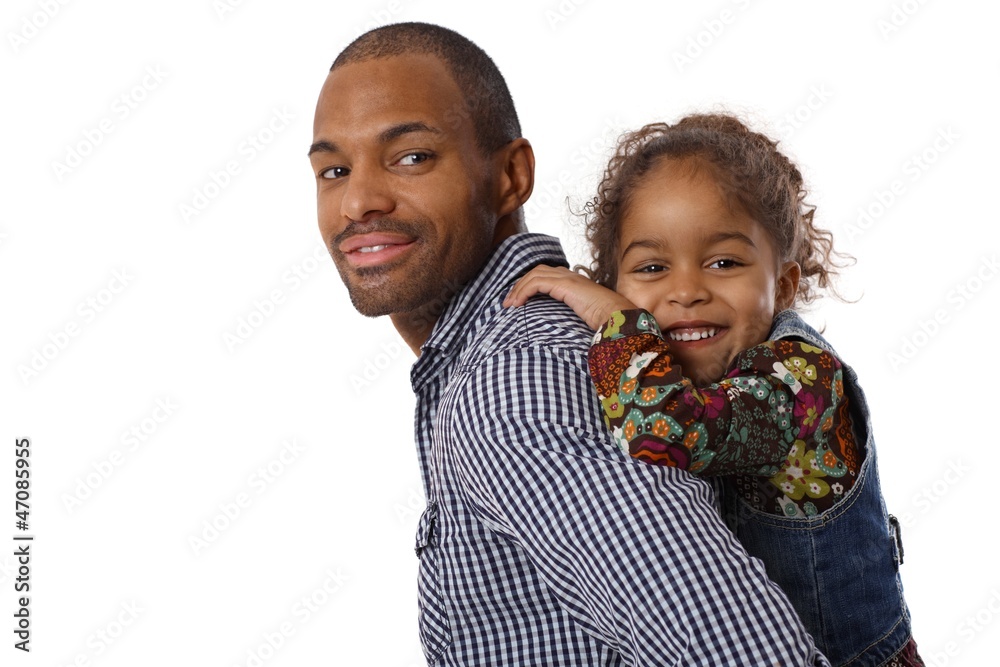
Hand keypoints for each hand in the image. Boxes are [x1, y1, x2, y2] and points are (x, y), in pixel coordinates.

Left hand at [503, 265, 637, 329]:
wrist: (618, 317)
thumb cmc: (605, 320)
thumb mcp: (583, 316)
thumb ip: (571, 315)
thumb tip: (560, 329)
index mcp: (574, 281)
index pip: (546, 275)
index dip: (530, 285)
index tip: (519, 301)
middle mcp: (570, 276)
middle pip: (537, 271)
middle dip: (520, 285)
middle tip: (509, 302)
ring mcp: (568, 278)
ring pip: (534, 275)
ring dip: (519, 288)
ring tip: (510, 304)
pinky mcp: (565, 284)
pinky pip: (536, 282)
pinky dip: (524, 290)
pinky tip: (518, 303)